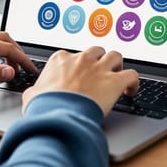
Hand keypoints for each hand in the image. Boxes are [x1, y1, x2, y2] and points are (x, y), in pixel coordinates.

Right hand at [22, 47, 139, 115]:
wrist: (58, 115)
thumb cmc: (44, 106)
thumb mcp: (32, 95)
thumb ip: (36, 90)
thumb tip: (33, 94)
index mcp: (61, 59)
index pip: (71, 56)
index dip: (76, 66)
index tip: (77, 77)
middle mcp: (81, 59)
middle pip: (96, 51)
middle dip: (98, 61)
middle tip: (98, 75)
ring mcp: (99, 69)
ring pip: (115, 56)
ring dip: (117, 65)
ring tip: (116, 77)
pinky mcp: (114, 81)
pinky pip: (132, 75)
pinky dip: (134, 82)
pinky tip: (130, 91)